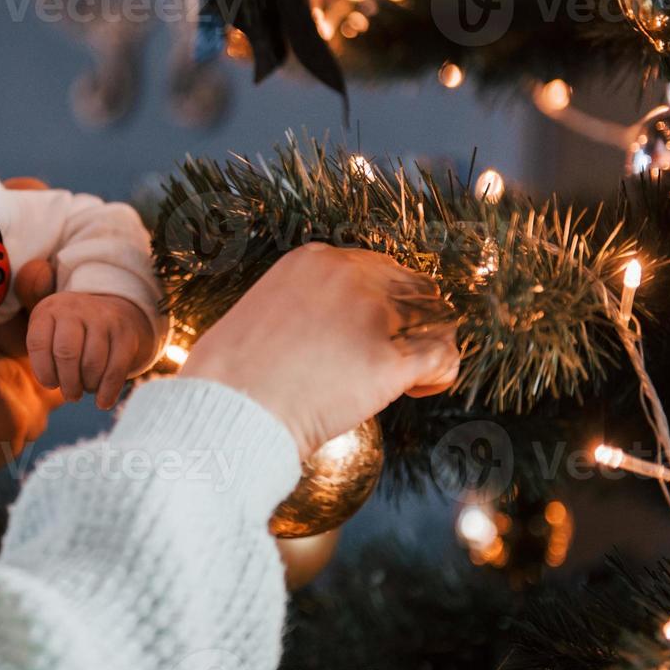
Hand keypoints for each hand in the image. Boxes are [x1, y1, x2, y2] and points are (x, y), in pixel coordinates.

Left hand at [26, 291, 156, 409]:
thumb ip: (43, 355)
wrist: (114, 311)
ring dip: (88, 386)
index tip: (51, 384)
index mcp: (50, 309)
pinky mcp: (126, 332)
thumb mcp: (51, 332)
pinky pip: (116, 368)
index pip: (38, 343)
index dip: (43, 371)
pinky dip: (108, 391)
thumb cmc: (72, 333)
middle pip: (66, 354)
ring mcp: (103, 318)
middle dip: (68, 383)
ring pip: (92, 363)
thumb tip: (52, 383)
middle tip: (71, 395)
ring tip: (87, 388)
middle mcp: (75, 308)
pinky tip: (103, 402)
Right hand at [180, 242, 459, 460]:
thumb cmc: (228, 376)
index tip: (374, 328)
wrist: (228, 409)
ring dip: (429, 345)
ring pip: (434, 319)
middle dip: (410, 321)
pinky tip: (420, 389)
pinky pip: (441, 358)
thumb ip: (297, 309)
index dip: (383, 301)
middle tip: (396, 353)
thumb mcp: (257, 314)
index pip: (377, 268)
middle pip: (412, 288)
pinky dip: (440, 374)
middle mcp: (349, 276)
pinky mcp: (390, 360)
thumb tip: (315, 333)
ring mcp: (373, 315)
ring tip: (413, 376)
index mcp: (313, 260)